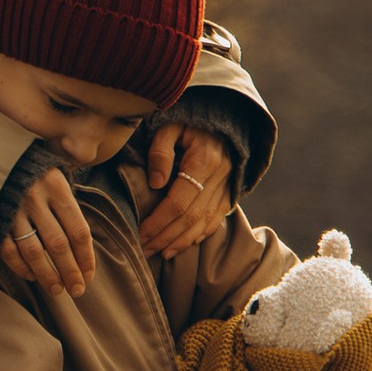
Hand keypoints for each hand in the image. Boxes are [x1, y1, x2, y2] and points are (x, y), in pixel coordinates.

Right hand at [0, 166, 96, 298]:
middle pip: (59, 245)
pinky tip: (32, 276)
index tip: (88, 275)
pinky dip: (22, 267)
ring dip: (47, 275)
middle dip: (70, 272)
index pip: (78, 231)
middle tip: (77, 290)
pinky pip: (10, 251)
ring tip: (57, 289)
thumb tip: (83, 248)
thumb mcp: (54, 178)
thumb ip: (67, 207)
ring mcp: (13, 210)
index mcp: (57, 187)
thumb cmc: (32, 173)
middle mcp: (36, 199)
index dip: (86, 258)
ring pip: (34, 252)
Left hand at [136, 123, 234, 258]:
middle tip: (145, 250)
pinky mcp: (231, 191)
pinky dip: (200, 235)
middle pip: (190, 218)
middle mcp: (221, 177)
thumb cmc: (189, 120)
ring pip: (204, 223)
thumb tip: (155, 183)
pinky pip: (216, 219)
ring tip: (160, 254)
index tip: (140, 234)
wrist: (223, 116)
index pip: (179, 202)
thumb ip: (160, 151)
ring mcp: (228, 186)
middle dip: (165, 237)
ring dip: (181, 242)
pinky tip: (184, 245)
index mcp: (205, 161)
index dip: (159, 222)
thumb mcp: (169, 126)